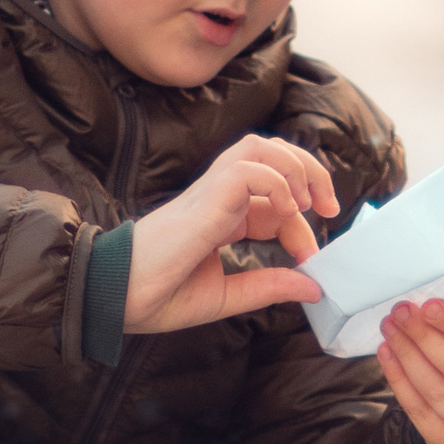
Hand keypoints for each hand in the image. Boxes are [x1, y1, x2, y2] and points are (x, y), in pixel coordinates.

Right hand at [123, 135, 336, 334]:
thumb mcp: (226, 297)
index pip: (273, 199)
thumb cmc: (158, 297)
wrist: (114, 297)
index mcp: (221, 218)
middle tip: (329, 209)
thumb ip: (267, 287)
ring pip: (260, 146)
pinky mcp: (204, 197)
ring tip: (310, 202)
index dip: (300, 223)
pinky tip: (286, 211)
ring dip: (295, 166)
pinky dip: (276, 182)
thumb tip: (313, 287)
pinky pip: (247, 167)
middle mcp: (217, 198)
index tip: (310, 258)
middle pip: (271, 154)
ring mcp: (210, 193)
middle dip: (310, 173)